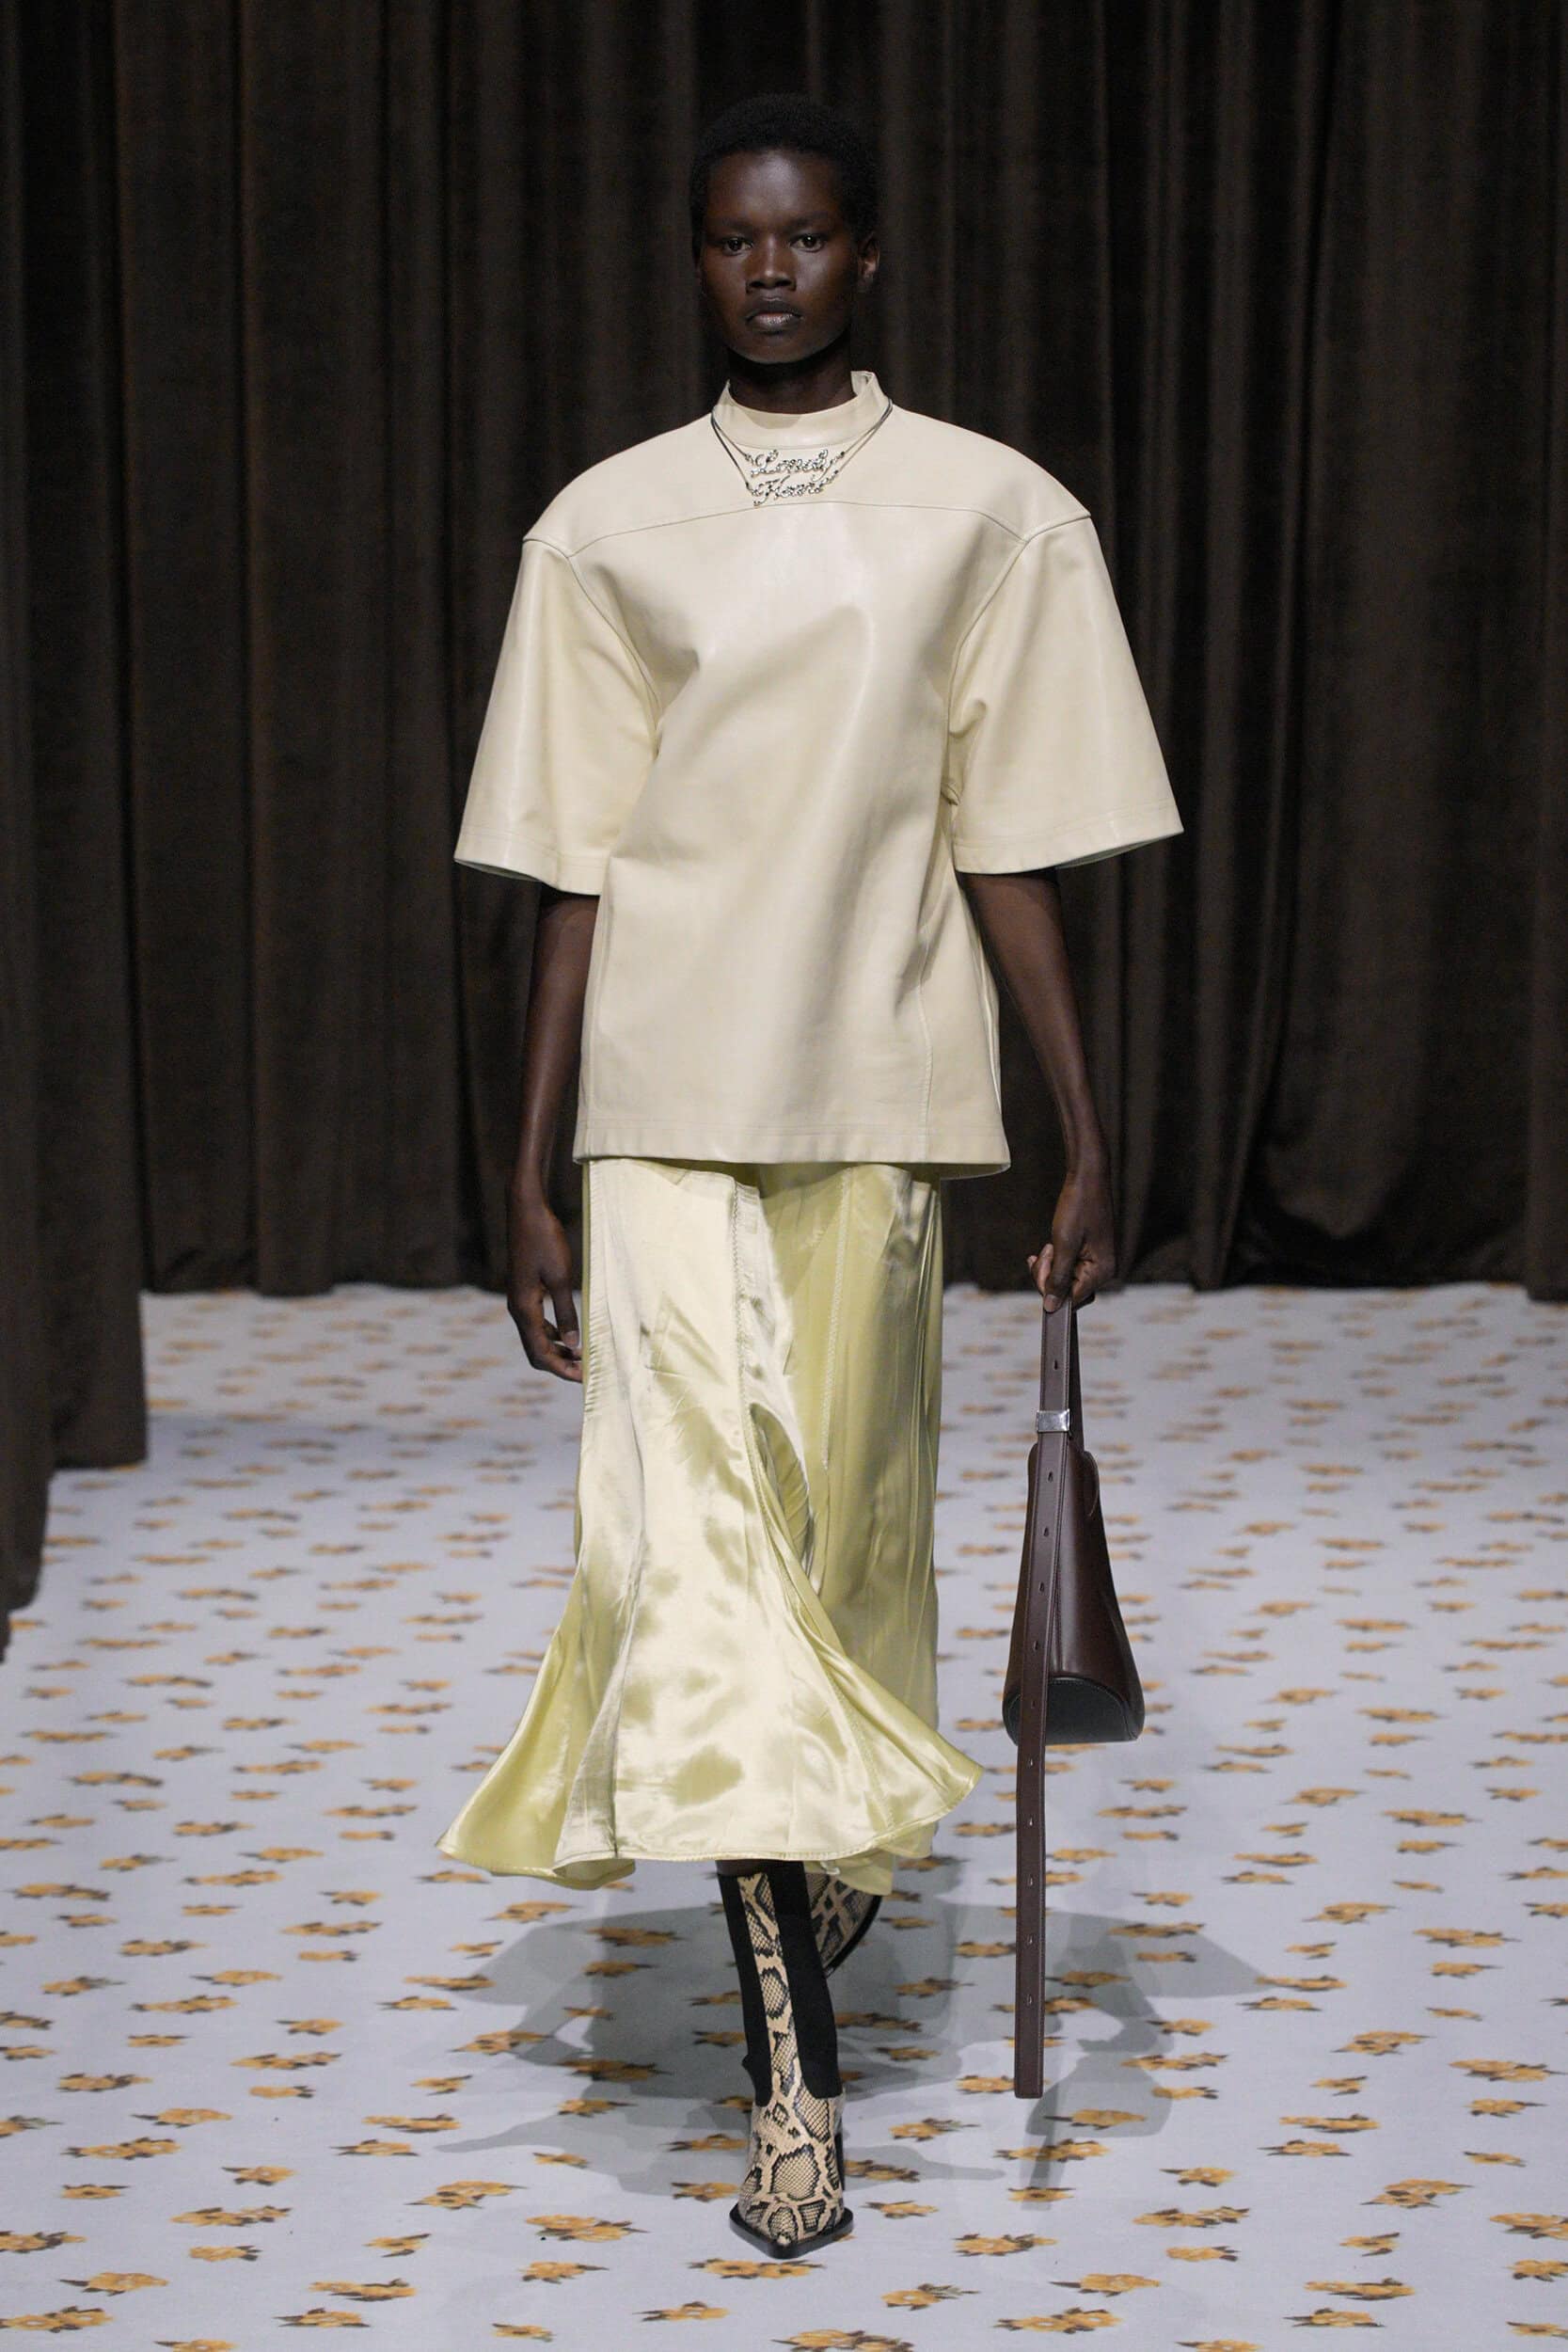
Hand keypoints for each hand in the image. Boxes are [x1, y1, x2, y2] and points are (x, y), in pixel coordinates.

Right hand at [506, 1189, 582, 1380]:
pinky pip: (537, 1323)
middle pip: (535, 1351)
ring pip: (535, 1338)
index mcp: (524, 1309)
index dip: (562, 1369)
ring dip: (557, 1350)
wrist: (526, 1211)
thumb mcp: (560, 1278)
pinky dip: (553, 1334)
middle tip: (585, 1372)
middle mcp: (517, 1309)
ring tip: (581, 1355)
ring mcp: (519, 1300)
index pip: (541, 1353)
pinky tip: (570, 1334)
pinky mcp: (525, 1291)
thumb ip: (566, 1313)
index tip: (584, 1378)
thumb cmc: (544, 1240)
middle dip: (559, 1364)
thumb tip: (574, 1344)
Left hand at [1026, 1162, 1115, 1312]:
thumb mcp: (1063, 1246)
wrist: (1087, 1178)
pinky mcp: (1091, 1252)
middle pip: (1069, 1291)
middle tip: (1043, 1252)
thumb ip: (1057, 1279)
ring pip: (1066, 1279)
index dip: (1049, 1288)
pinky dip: (1055, 1260)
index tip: (1038, 1267)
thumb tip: (1052, 1307)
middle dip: (1048, 1275)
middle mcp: (1104, 1270)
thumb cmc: (1078, 1208)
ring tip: (1048, 1246)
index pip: (1071, 1299)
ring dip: (1050, 1266)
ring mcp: (1098, 1261)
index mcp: (1102, 1271)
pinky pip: (1069, 1267)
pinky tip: (1048, 1247)